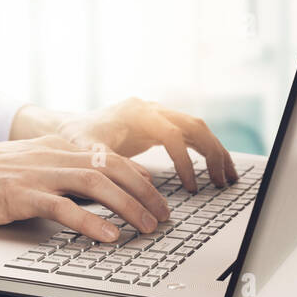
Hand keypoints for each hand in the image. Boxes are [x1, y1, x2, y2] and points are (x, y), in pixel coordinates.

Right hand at [0, 136, 170, 241]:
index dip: (141, 178)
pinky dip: (90, 222)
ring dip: (129, 207)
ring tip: (148, 227)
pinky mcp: (22, 195)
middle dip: (146, 194)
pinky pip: (64, 208)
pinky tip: (109, 235)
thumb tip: (95, 185)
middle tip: (164, 216)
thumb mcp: (31, 164)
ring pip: (98, 185)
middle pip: (114, 170)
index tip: (159, 196)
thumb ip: (62, 171)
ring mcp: (40, 173)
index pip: (112, 158)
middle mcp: (55, 155)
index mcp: (59, 146)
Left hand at [9, 98, 238, 192]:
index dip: (185, 162)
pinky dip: (206, 151)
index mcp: (138, 113)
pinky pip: (191, 135)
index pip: (173, 136)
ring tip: (227, 178)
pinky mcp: (161, 123)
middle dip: (213, 155)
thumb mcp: (88, 152)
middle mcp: (153, 109)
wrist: (69, 126)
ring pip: (199, 129)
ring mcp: (159, 114)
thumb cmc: (77, 140)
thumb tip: (144, 182)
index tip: (190, 187)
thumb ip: (111, 163)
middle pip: (195, 127)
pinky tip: (214, 169)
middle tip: (222, 182)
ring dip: (216, 152)